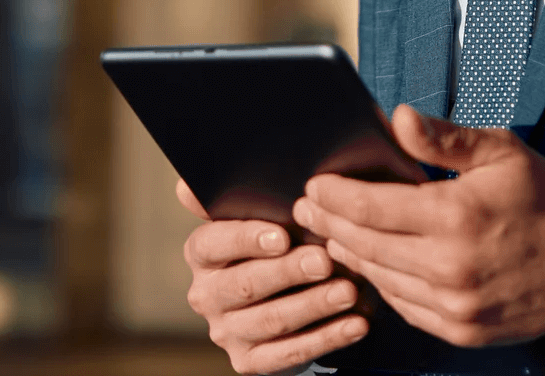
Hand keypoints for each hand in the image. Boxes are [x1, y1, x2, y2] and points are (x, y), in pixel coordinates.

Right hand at [178, 179, 371, 372]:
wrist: (284, 298)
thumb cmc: (276, 244)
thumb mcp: (258, 217)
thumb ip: (237, 198)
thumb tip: (188, 185)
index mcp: (202, 254)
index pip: (212, 244)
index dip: (246, 239)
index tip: (283, 235)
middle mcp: (206, 294)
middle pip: (246, 284)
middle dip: (288, 272)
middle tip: (325, 261)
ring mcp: (226, 332)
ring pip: (271, 321)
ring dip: (314, 306)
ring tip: (349, 291)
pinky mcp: (249, 362)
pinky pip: (289, 354)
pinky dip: (326, 338)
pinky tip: (356, 324)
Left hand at [292, 104, 544, 347]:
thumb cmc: (543, 200)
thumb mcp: (502, 153)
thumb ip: (445, 139)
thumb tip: (398, 118)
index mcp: (454, 217)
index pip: (370, 206)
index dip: (333, 195)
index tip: (313, 185)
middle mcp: (448, 267)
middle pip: (364, 244)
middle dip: (329, 224)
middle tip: (306, 209)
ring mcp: (453, 305)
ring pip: (380, 278)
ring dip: (350, 255)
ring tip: (330, 236)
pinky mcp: (459, 330)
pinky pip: (404, 306)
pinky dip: (382, 284)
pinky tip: (371, 265)